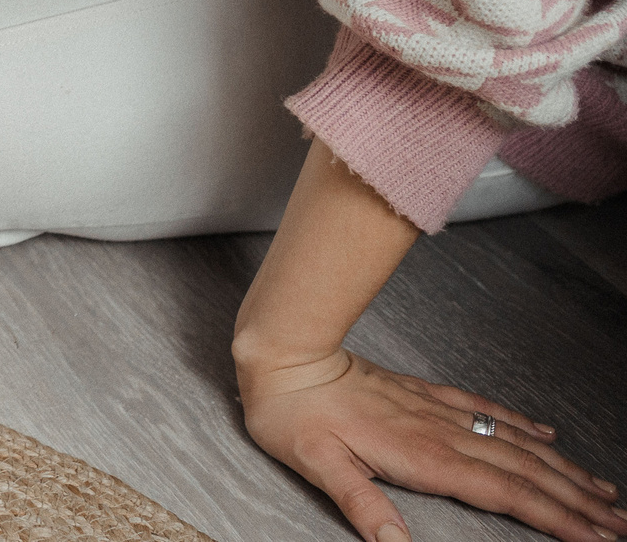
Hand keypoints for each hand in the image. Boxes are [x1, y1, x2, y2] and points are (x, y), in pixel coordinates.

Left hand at [241, 350, 621, 541]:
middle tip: (620, 523)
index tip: (596, 537)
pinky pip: (486, 410)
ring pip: (515, 443)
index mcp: (423, 456)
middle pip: (526, 472)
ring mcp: (436, 411)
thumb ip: (361, 504)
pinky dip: (522, 425)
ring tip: (602, 490)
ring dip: (563, 468)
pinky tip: (546, 433)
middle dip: (577, 501)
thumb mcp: (318, 465)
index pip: (506, 494)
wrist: (284, 355)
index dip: (555, 518)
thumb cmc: (293, 413)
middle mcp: (441, 432)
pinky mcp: (424, 394)